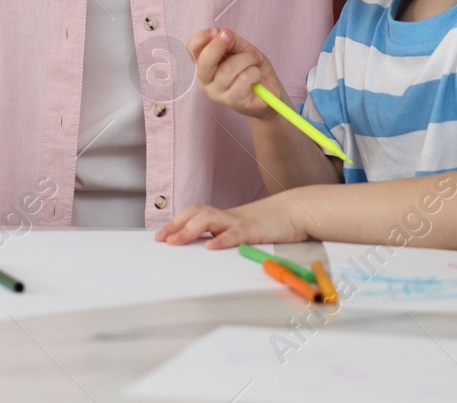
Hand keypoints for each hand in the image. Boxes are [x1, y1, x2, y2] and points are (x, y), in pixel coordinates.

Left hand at [154, 192, 308, 249]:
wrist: (296, 210)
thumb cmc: (272, 223)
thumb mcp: (245, 229)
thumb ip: (227, 235)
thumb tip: (208, 246)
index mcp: (224, 217)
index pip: (194, 214)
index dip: (176, 223)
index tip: (160, 235)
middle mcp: (228, 216)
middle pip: (195, 214)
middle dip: (175, 225)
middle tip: (161, 239)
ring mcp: (240, 221)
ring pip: (209, 220)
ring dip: (189, 230)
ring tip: (175, 241)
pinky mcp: (254, 229)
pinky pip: (235, 234)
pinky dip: (222, 240)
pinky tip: (211, 247)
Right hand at [188, 27, 281, 115]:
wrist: (270, 91)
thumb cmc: (252, 68)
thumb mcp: (242, 48)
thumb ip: (231, 41)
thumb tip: (223, 33)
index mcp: (204, 65)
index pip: (192, 51)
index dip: (201, 39)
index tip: (216, 31)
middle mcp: (206, 81)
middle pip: (204, 63)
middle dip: (217, 46)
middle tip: (229, 35)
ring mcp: (218, 94)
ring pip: (229, 69)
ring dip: (248, 59)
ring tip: (256, 60)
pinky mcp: (233, 102)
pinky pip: (244, 79)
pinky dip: (255, 72)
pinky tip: (256, 76)